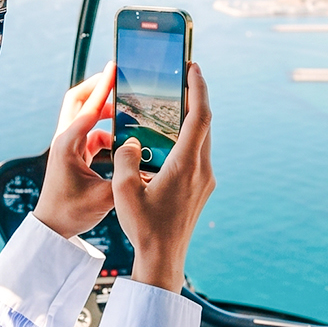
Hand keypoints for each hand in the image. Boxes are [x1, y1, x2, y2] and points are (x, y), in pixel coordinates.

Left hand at [33, 63, 116, 236]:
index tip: (115, 67)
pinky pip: (92, 130)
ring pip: (86, 114)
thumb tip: (152, 167)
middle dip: (98, 85)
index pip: (88, 107)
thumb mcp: (104, 198)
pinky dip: (107, 127)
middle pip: (78, 100)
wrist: (52, 227)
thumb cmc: (70, 213)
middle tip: (119, 75)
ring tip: (128, 103)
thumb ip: (127, 180)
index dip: (103, 87)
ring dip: (105, 107)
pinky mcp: (75, 153)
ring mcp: (69, 144)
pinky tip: (126, 135)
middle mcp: (65, 139)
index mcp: (68, 144)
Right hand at [113, 63, 213, 291]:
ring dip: (190, 120)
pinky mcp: (201, 189)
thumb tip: (131, 142)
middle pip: (204, 124)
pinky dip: (185, 140)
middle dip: (194, 98)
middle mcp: (201, 169)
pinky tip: (166, 141)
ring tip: (171, 106)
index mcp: (186, 165)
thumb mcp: (123, 190)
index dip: (198, 88)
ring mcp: (204, 180)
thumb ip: (124, 159)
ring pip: (201, 140)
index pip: (200, 116)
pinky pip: (196, 155)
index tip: (193, 67)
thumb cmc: (143, 227)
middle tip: (180, 78)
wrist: (163, 259)